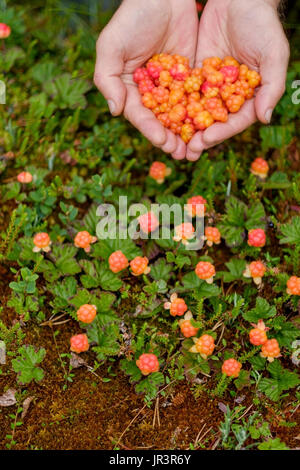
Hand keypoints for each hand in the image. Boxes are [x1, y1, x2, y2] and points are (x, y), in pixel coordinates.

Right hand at [94, 0, 197, 158]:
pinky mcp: (190, 77)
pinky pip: (196, 98)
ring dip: (186, 133)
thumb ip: (107, 78)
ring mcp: (171, 86)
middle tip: (181, 153)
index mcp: (129, 88)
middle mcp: (150, 92)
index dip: (151, 129)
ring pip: (179, 114)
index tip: (163, 142)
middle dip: (170, 138)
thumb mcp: (112, 46)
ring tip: (195, 148)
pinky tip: (209, 126)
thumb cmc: (133, 16)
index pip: (140, 114)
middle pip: (160, 120)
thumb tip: (114, 111)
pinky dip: (201, 113)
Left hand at [186, 0, 289, 160]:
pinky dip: (174, 106)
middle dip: (200, 138)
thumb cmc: (262, 24)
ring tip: (172, 142)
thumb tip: (265, 118)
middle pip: (214, 122)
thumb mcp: (273, 53)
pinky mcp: (196, 75)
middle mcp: (229, 95)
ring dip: (185, 129)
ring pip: (197, 112)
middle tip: (186, 151)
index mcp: (249, 96)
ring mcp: (211, 86)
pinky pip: (184, 92)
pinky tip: (162, 117)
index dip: (221, 132)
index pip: (235, 120)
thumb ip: (272, 86)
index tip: (205, 140)